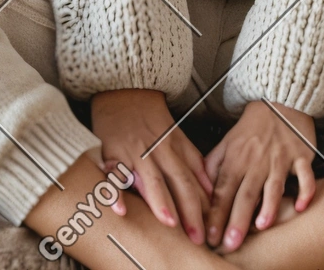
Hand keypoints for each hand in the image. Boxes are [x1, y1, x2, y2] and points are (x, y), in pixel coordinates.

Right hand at [90, 88, 213, 244]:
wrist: (124, 88)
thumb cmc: (150, 116)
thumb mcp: (177, 134)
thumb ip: (193, 160)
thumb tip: (210, 187)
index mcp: (174, 147)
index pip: (192, 179)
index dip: (203, 204)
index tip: (211, 227)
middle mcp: (157, 151)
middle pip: (177, 182)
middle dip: (189, 210)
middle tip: (197, 236)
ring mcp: (134, 152)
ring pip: (150, 178)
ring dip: (161, 201)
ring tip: (170, 222)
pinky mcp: (112, 153)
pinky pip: (113, 175)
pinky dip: (116, 192)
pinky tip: (121, 208)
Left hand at [204, 100, 316, 252]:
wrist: (279, 99)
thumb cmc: (252, 126)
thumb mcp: (227, 141)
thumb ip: (213, 165)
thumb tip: (201, 190)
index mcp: (236, 158)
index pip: (223, 190)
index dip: (216, 214)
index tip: (210, 236)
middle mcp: (257, 160)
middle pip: (246, 193)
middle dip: (237, 219)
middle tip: (231, 243)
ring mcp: (280, 158)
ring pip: (273, 185)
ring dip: (268, 206)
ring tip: (261, 226)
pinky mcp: (301, 156)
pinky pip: (305, 175)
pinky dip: (305, 191)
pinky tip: (301, 206)